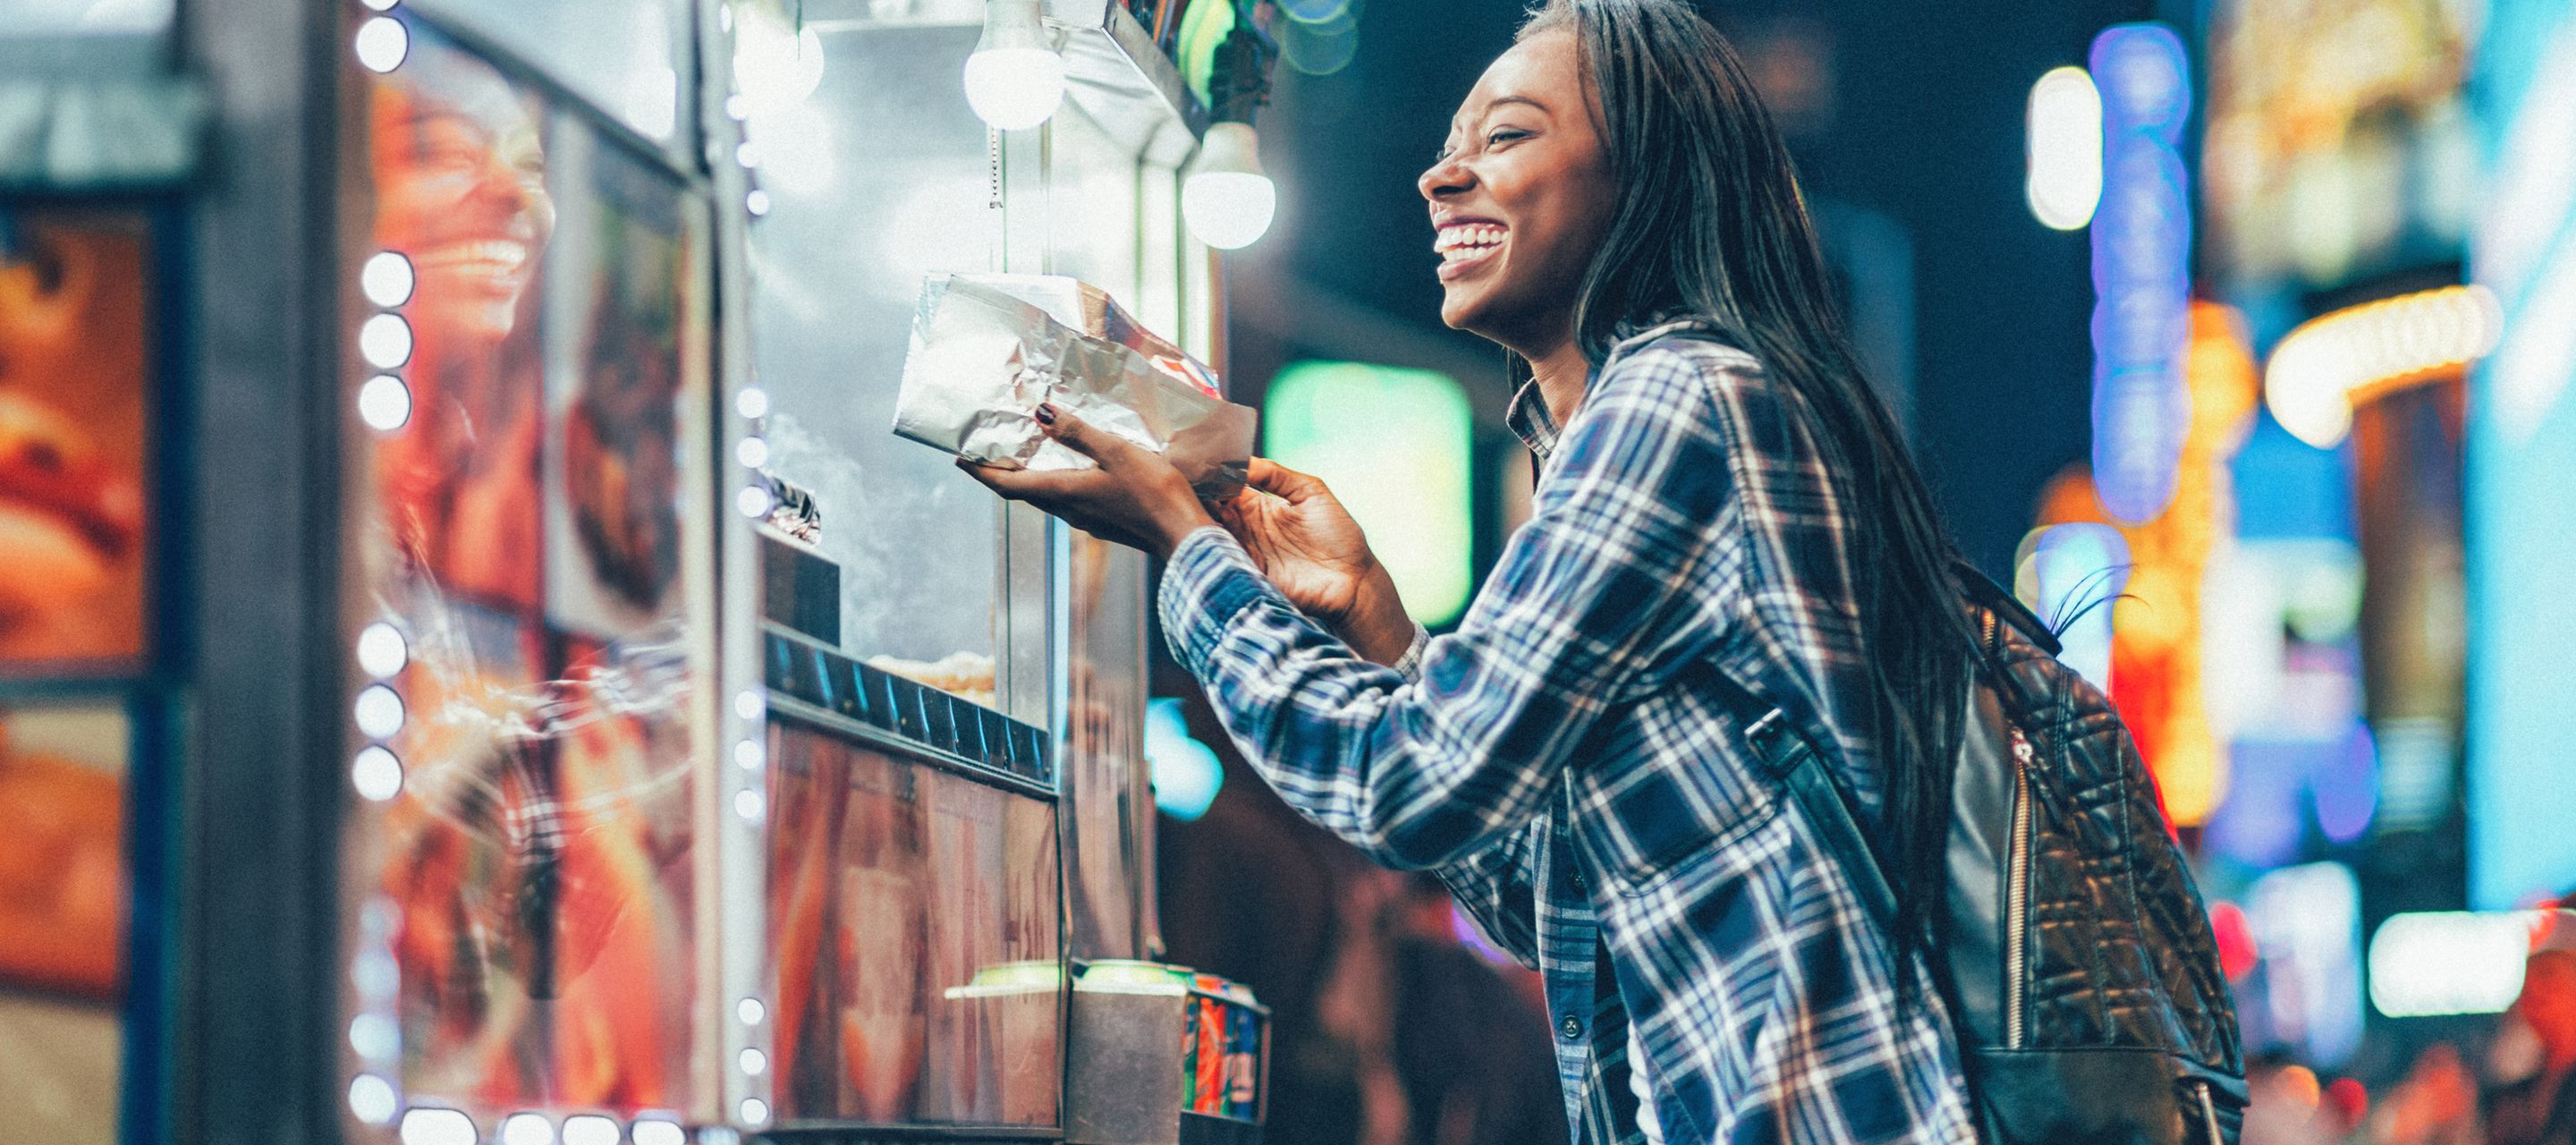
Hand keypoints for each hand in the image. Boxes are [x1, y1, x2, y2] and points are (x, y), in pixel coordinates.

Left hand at [954, 404, 1215, 557]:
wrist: (1184, 534)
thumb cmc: (1153, 491)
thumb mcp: (1115, 451)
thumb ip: (1077, 432)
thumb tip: (1040, 414)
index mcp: (1063, 493)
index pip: (1008, 485)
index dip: (982, 473)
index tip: (961, 460)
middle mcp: (1068, 510)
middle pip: (1023, 492)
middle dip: (1003, 473)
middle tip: (989, 452)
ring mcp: (1086, 520)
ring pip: (1046, 497)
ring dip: (1030, 478)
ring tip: (1025, 456)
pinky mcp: (1104, 523)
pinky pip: (1068, 500)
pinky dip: (1056, 483)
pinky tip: (1069, 470)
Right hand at [1214, 459, 1413, 665]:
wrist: (1354, 579)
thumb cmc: (1339, 534)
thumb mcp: (1311, 491)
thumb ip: (1277, 474)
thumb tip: (1244, 461)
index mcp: (1260, 506)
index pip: (1227, 488)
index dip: (1214, 479)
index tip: (1199, 468)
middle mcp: (1249, 528)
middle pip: (1214, 512)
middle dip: (1201, 500)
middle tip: (1189, 487)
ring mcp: (1248, 552)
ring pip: (1215, 535)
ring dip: (1206, 523)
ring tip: (1197, 508)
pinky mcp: (1252, 575)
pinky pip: (1227, 560)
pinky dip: (1217, 548)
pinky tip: (1211, 534)